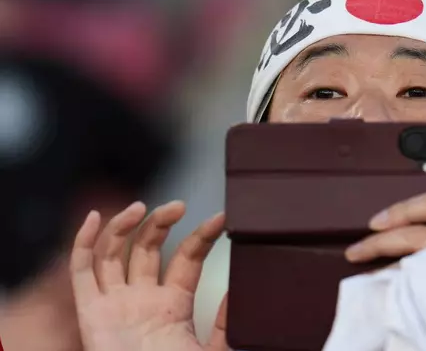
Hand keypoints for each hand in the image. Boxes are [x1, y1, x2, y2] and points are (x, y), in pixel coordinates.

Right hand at [70, 201, 230, 350]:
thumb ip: (227, 323)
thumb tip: (240, 288)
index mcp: (174, 304)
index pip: (187, 258)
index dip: (202, 236)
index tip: (222, 219)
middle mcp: (143, 297)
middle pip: (150, 248)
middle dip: (163, 224)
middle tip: (180, 205)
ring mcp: (116, 301)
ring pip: (116, 251)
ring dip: (126, 225)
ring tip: (144, 207)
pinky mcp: (90, 311)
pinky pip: (82, 271)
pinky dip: (84, 242)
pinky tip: (94, 217)